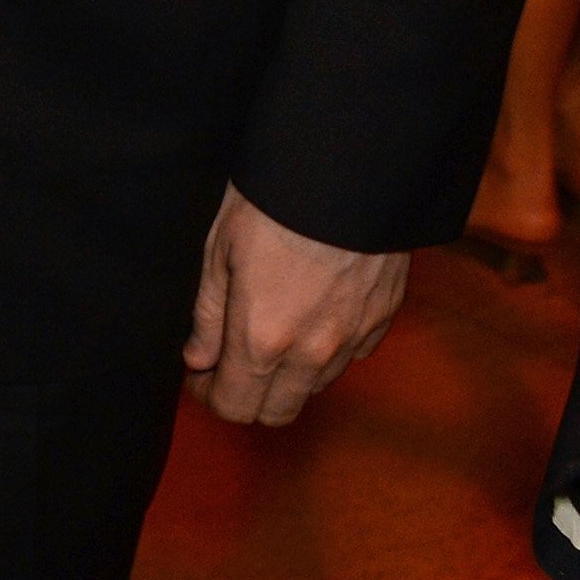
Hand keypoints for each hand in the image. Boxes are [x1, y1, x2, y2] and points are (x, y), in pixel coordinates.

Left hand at [183, 182, 409, 425]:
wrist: (349, 168)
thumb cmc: (274, 197)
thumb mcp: (220, 245)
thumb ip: (208, 312)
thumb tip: (197, 358)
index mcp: (263, 336)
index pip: (235, 407)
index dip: (210, 396)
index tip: (200, 373)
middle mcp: (312, 352)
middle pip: (277, 412)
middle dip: (247, 396)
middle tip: (229, 360)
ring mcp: (353, 339)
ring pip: (314, 387)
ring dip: (287, 374)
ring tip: (269, 329)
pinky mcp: (382, 320)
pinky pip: (350, 357)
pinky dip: (326, 350)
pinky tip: (310, 312)